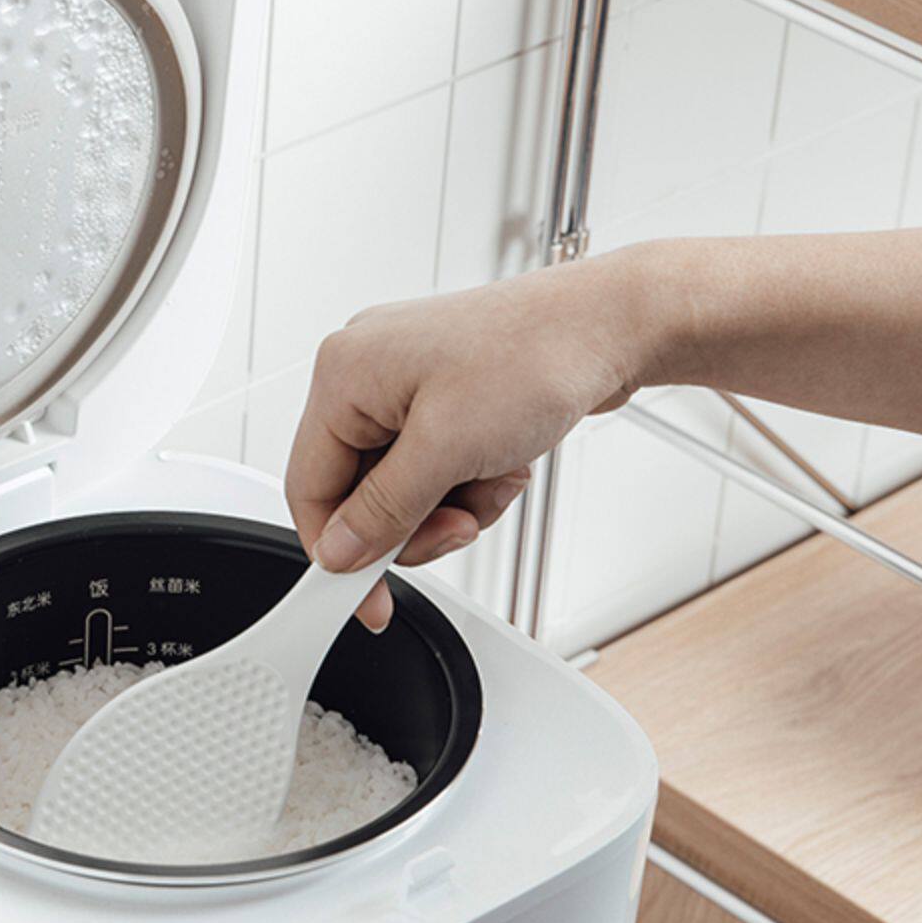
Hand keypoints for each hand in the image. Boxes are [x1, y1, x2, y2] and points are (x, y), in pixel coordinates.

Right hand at [286, 250, 659, 627]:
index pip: (309, 486)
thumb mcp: (445, 450)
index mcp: (344, 373)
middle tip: (457, 522)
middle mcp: (367, 372)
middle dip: (415, 521)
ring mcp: (408, 383)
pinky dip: (472, 481)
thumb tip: (341, 551)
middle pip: (360, 492)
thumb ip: (382, 510)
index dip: (337, 552)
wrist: (612, 326)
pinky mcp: (445, 395)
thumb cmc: (536, 355)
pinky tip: (504, 461)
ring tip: (492, 478)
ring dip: (452, 503)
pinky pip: (437, 467)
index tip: (365, 595)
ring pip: (404, 488)